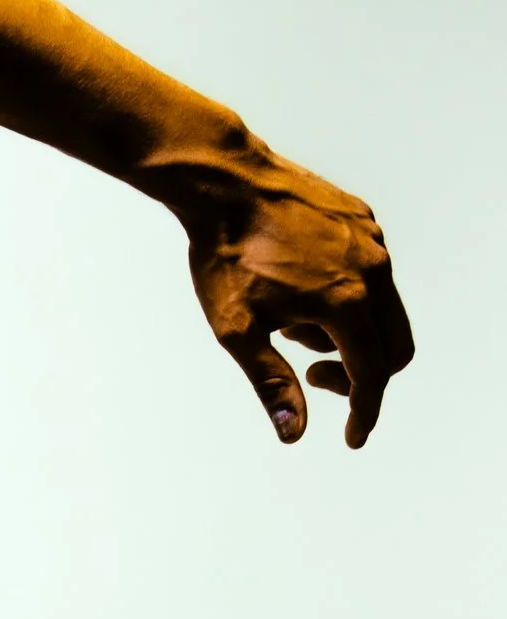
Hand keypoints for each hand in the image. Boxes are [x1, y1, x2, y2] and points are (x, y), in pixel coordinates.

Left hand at [169, 150, 412, 449]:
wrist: (224, 182)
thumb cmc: (225, 256)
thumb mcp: (238, 330)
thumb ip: (271, 382)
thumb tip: (294, 433)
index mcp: (347, 302)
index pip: (372, 374)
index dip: (363, 411)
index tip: (353, 436)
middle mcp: (372, 270)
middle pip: (394, 347)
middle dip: (360, 375)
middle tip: (311, 375)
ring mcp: (372, 241)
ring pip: (383, 310)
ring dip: (348, 333)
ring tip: (292, 322)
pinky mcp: (364, 221)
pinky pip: (373, 273)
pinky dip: (349, 297)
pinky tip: (300, 289)